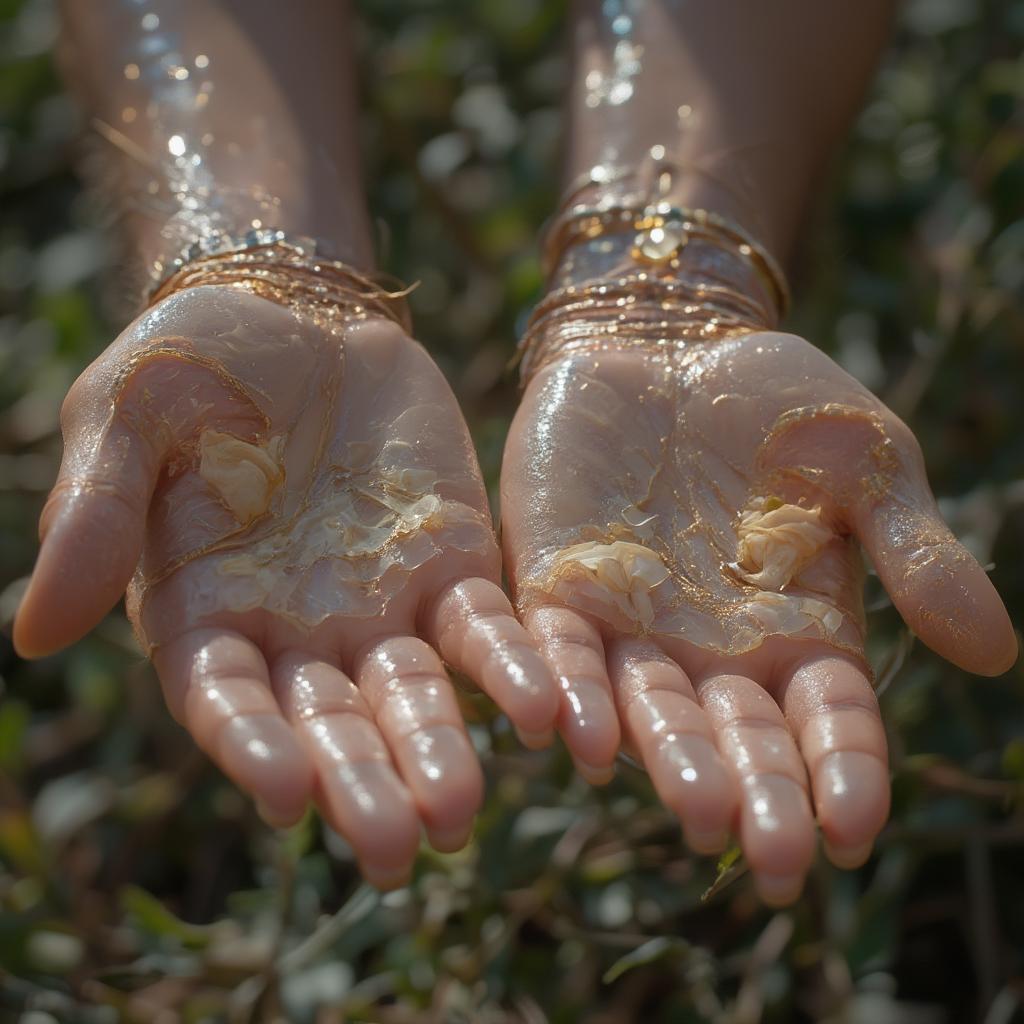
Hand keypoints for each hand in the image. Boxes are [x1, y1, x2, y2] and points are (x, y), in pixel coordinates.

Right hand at [15, 285, 557, 886]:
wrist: (297, 315)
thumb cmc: (192, 364)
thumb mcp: (125, 415)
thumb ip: (94, 514)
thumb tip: (34, 633)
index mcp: (205, 612)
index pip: (226, 699)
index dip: (251, 746)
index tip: (286, 795)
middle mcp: (296, 632)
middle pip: (329, 724)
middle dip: (360, 783)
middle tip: (394, 853)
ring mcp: (382, 606)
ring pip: (413, 695)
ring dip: (439, 752)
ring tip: (461, 813)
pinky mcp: (451, 567)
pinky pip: (485, 630)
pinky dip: (510, 671)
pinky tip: (544, 713)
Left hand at [501, 327, 1015, 903]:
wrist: (671, 341)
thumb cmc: (779, 404)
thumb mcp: (867, 464)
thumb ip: (914, 552)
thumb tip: (994, 657)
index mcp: (797, 631)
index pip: (828, 720)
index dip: (842, 773)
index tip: (852, 833)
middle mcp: (712, 649)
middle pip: (740, 739)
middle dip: (759, 798)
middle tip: (772, 862)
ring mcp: (632, 623)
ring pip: (649, 710)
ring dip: (668, 761)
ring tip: (691, 813)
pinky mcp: (559, 584)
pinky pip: (559, 649)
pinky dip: (568, 691)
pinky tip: (577, 737)